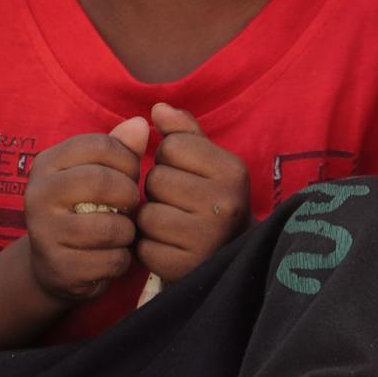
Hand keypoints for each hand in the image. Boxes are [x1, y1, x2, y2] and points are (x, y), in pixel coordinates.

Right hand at [21, 128, 147, 304]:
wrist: (55, 266)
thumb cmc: (86, 210)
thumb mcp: (99, 174)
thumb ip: (120, 149)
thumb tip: (141, 123)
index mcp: (47, 163)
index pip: (101, 145)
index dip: (128, 160)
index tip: (130, 175)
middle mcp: (37, 194)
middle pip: (102, 182)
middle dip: (129, 195)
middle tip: (131, 205)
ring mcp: (44, 232)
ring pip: (110, 227)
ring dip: (127, 233)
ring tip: (121, 233)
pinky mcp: (58, 267)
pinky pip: (110, 261)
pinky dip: (121, 261)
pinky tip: (111, 257)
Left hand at [132, 104, 248, 282]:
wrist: (233, 255)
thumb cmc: (213, 199)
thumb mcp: (208, 161)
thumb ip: (184, 132)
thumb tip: (157, 109)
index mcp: (232, 171)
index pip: (172, 145)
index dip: (168, 158)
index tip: (183, 174)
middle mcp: (226, 204)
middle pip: (156, 180)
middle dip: (157, 190)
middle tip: (176, 203)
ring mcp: (208, 239)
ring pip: (146, 214)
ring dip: (150, 219)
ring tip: (170, 224)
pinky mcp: (187, 267)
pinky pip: (144, 247)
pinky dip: (148, 247)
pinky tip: (167, 246)